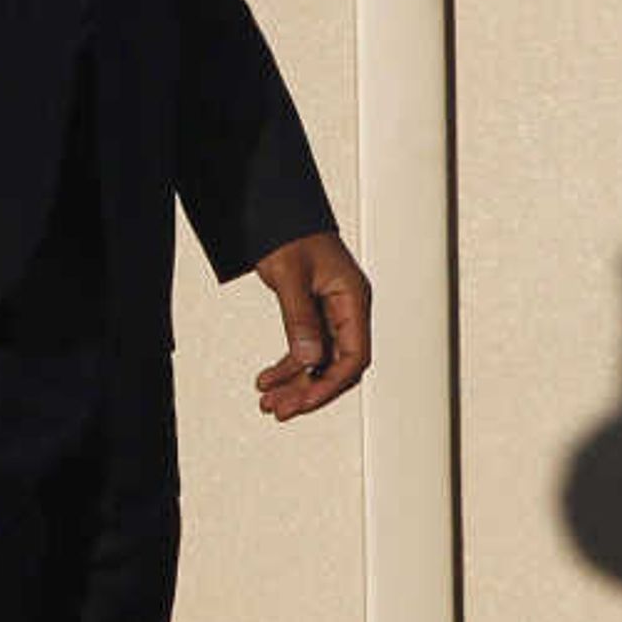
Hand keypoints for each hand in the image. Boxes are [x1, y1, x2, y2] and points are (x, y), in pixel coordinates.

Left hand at [250, 229, 369, 420]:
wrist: (275, 211)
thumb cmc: (288, 233)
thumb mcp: (290, 276)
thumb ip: (299, 318)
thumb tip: (309, 360)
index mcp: (354, 299)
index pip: (354, 355)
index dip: (331, 384)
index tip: (304, 402)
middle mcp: (348, 309)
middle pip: (337, 365)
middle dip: (309, 390)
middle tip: (279, 410)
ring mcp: (332, 312)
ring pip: (320, 361)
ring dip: (294, 383)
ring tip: (268, 403)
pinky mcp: (314, 313)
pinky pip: (306, 348)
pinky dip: (287, 366)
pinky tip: (266, 380)